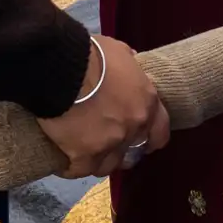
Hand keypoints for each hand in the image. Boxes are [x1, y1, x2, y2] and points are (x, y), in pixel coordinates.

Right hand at [38, 36, 170, 178]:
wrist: (62, 70)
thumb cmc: (91, 55)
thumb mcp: (119, 52)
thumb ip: (129, 65)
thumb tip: (130, 65)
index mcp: (146, 102)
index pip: (160, 132)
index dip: (149, 137)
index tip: (141, 138)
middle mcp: (133, 128)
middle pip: (133, 153)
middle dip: (122, 149)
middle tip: (106, 142)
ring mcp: (109, 146)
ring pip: (108, 166)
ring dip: (98, 159)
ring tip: (83, 150)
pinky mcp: (83, 158)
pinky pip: (80, 170)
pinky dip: (72, 165)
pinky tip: (64, 156)